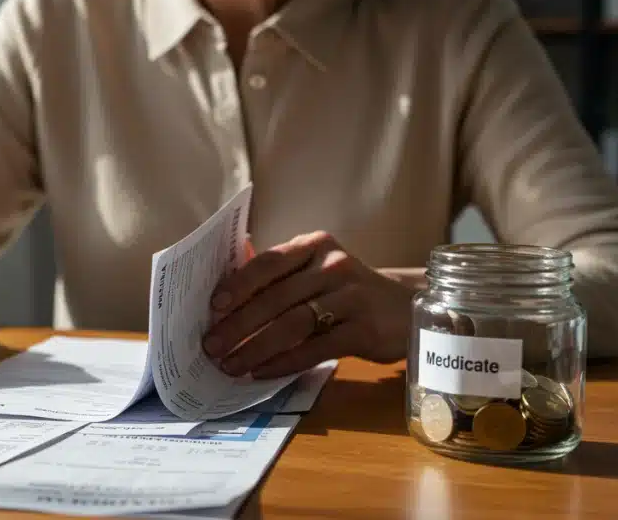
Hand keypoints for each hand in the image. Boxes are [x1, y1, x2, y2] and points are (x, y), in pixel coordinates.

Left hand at [202, 231, 416, 378]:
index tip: (213, 307)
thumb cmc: (348, 292)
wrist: (406, 308)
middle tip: (211, 347)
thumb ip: (279, 277)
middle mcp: (333, 265)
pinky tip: (263, 373)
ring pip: (293, 324)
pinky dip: (285, 362)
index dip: (238, 284)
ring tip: (231, 365)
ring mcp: (351, 296)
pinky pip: (316, 348)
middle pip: (276, 297)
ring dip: (256, 347)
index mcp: (315, 245)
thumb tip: (224, 295)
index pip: (268, 262)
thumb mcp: (317, 272)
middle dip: (238, 325)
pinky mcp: (364, 329)